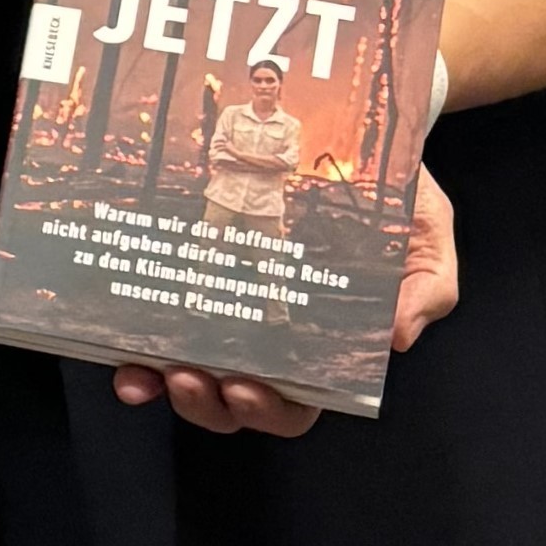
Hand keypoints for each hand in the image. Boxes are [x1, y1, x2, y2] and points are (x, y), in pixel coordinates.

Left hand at [105, 166, 459, 438]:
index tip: (246, 389)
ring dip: (161, 382)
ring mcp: (228, 308)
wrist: (358, 135)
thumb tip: (396, 337)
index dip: (271, 409)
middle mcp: (271, 336)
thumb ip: (426, 287)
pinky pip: (158, 316)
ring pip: (188, 369)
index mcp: (325, 342)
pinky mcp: (196, 272)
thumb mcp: (428, 236)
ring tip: (143, 371)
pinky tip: (117, 335)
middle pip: (234, 398)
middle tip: (188, 378)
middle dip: (207, 404)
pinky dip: (134, 336)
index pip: (298, 400)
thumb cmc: (399, 196)